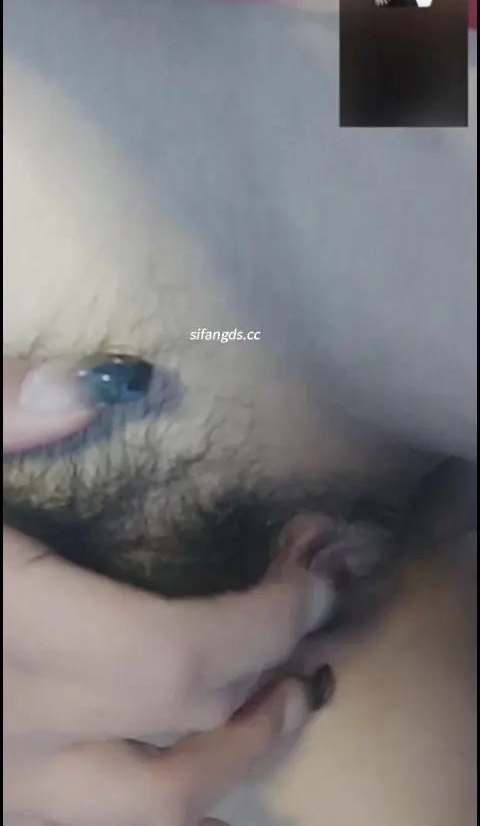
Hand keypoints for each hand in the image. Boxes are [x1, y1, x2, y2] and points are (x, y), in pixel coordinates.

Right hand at [4, 357, 334, 824]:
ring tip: (285, 697)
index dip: (267, 622)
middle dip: (274, 677)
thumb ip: (0, 407)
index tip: (316, 567)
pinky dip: (169, 785)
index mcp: (1, 631)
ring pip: (148, 818)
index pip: (174, 660)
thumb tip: (114, 384)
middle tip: (320, 608)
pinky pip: (96, 817)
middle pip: (181, 747)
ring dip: (237, 761)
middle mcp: (4, 732)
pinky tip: (181, 733)